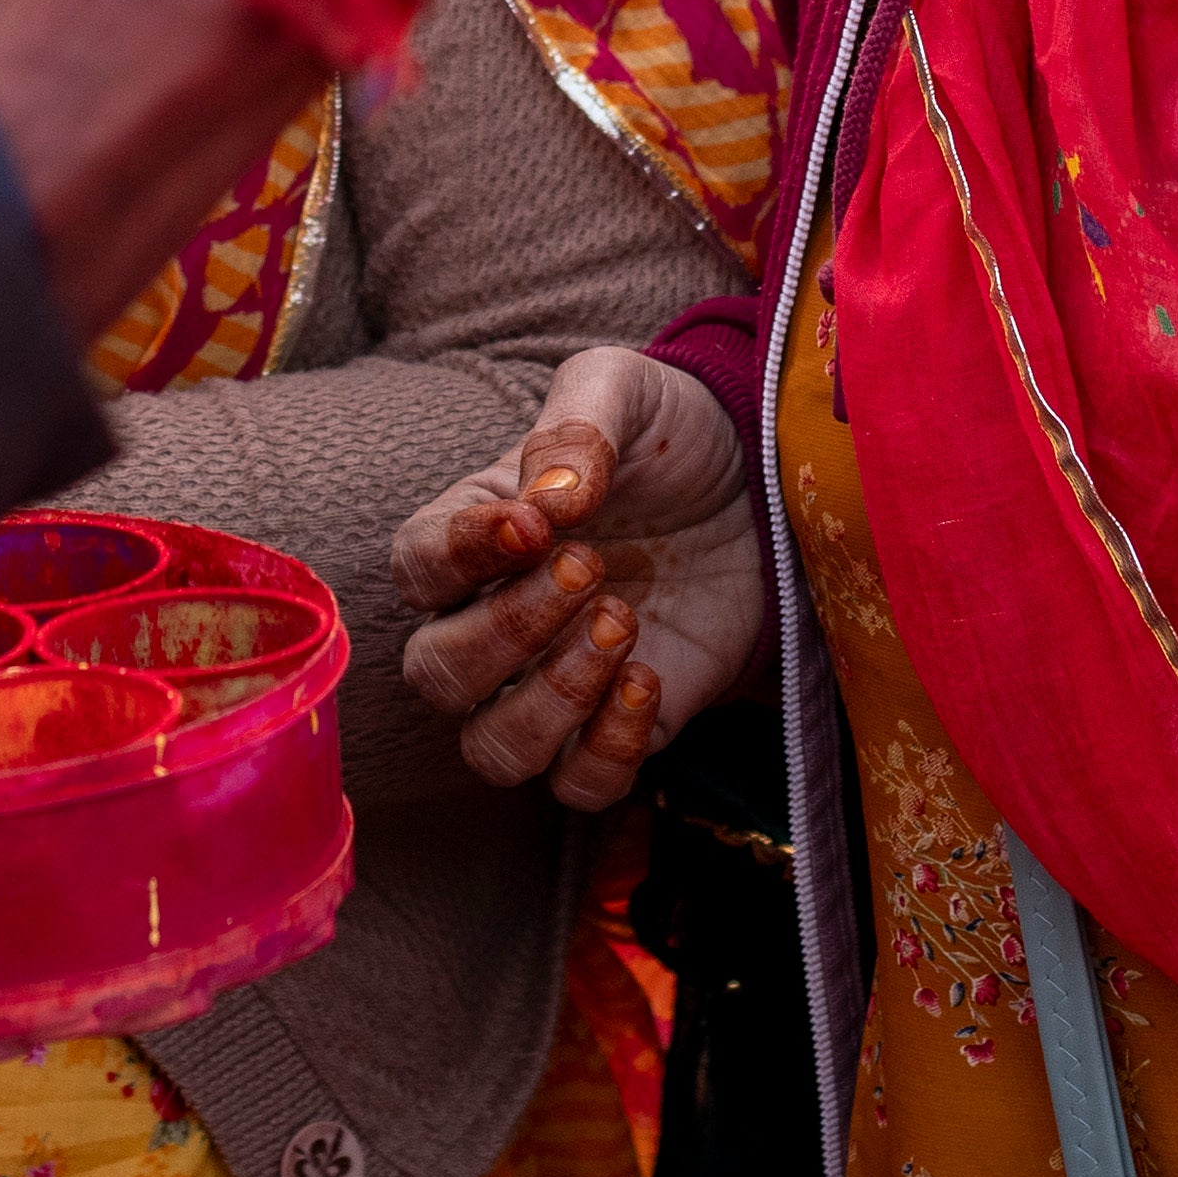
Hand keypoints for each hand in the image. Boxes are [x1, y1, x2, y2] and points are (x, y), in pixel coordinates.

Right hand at [391, 343, 763, 809]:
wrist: (760, 485)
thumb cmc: (668, 437)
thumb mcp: (625, 391)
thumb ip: (576, 425)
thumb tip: (547, 498)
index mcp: (474, 536)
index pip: (416, 567)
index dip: (459, 556)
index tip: (532, 526)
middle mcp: (495, 620)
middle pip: (437, 673)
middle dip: (508, 629)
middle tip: (591, 569)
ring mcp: (554, 682)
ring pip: (494, 748)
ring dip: (551, 699)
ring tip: (624, 624)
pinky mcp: (620, 727)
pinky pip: (579, 785)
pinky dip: (606, 751)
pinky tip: (650, 681)